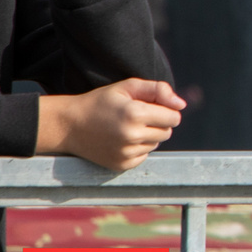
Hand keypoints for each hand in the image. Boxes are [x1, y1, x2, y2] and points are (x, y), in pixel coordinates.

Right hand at [38, 79, 186, 170]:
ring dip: (148, 136)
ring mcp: (126, 153)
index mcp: (136, 114)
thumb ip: (158, 90)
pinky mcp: (121, 165)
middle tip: (137, 117)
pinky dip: (138, 148)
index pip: (174, 117)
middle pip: (167, 132)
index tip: (152, 107)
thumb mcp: (127, 87)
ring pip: (156, 144)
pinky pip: (144, 156)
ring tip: (126, 127)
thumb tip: (182, 104)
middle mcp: (132, 135)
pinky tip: (121, 140)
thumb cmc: (101, 102)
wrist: (69, 125)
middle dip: (158, 123)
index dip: (166, 110)